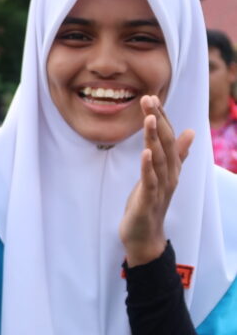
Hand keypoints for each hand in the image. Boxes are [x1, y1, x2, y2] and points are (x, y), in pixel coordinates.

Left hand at [119, 95, 193, 265]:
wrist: (145, 237)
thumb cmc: (151, 204)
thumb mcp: (161, 176)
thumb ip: (177, 155)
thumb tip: (190, 131)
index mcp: (171, 168)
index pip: (168, 138)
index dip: (161, 117)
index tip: (152, 97)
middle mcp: (169, 175)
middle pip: (165, 143)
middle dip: (157, 120)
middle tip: (148, 98)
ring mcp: (160, 188)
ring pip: (159, 159)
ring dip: (153, 137)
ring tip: (149, 117)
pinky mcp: (148, 201)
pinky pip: (149, 181)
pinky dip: (147, 166)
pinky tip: (144, 152)